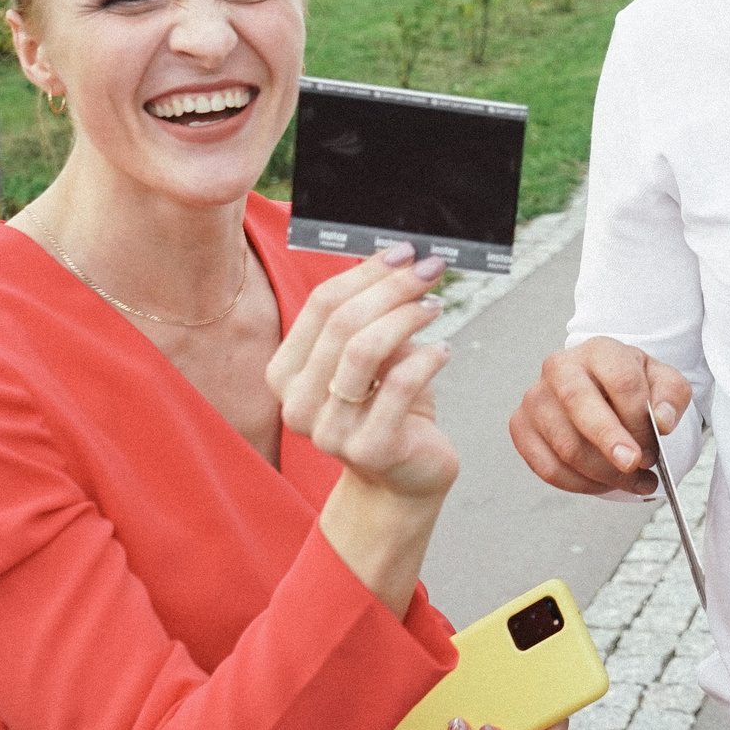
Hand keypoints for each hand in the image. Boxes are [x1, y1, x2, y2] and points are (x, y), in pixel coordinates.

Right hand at [265, 245, 456, 499]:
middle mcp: (297, 404)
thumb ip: (371, 314)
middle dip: (391, 288)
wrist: (404, 477)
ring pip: (364, 350)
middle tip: (429, 270)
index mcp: (286, 373)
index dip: (365, 273)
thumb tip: (399, 258)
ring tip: (434, 307)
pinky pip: (399, 387)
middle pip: (342, 323)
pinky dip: (426, 358)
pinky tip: (443, 349)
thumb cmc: (388, 407)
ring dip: (407, 318)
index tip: (403, 253)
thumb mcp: (372, 356)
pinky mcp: (371, 450)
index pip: (320, 306)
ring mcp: (330, 431)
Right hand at [511, 336, 691, 495]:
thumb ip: (671, 397)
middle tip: (634, 465)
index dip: (639, 418)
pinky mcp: (520, 426)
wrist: (599, 391)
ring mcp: (535, 397)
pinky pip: (548, 468)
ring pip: (566, 445)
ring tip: (630, 479)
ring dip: (603, 472)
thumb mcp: (662, 383)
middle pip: (580, 404)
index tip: (656, 444)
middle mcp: (560, 368)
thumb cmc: (630, 387)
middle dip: (610, 441)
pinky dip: (580, 484)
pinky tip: (603, 483)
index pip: (621, 381)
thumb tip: (662, 420)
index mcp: (599, 350)